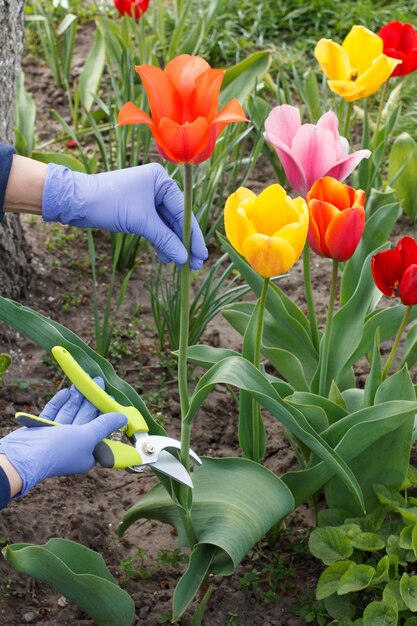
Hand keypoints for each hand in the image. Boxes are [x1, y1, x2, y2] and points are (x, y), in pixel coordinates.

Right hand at [0, 378, 126, 495]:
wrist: (23, 456)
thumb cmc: (58, 450)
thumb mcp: (87, 436)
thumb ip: (104, 425)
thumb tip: (122, 418)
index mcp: (88, 453)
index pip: (101, 429)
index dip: (106, 412)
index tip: (110, 397)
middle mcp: (73, 445)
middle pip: (85, 418)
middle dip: (91, 400)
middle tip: (98, 382)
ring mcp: (57, 437)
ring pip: (70, 413)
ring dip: (76, 398)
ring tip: (82, 382)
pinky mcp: (43, 430)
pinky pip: (54, 413)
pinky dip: (60, 402)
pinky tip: (66, 392)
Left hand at [42, 162, 207, 268]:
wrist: (76, 201)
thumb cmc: (109, 203)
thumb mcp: (141, 222)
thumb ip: (165, 239)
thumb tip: (184, 258)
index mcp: (161, 180)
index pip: (183, 211)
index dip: (193, 236)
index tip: (201, 255)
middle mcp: (157, 186)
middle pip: (177, 220)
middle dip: (184, 243)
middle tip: (195, 264)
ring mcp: (147, 198)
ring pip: (166, 226)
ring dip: (173, 245)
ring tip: (181, 265)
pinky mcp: (138, 210)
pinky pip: (155, 228)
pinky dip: (160, 242)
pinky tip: (166, 258)